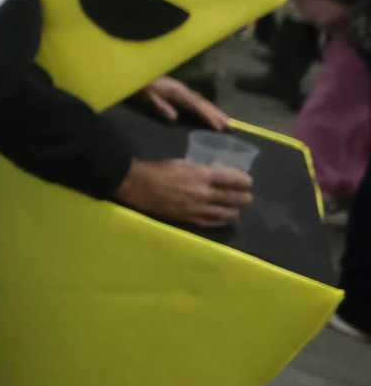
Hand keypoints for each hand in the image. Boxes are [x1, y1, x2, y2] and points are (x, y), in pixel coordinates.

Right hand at [115, 157, 250, 227]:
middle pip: (233, 198)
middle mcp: (203, 193)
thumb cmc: (158, 170)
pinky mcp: (189, 219)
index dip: (245, 181)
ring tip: (236, 209)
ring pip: (225, 213)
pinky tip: (224, 219)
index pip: (233, 179)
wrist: (137, 185)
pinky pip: (211, 222)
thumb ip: (199, 170)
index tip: (248, 182)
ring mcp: (197, 208)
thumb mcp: (182, 163)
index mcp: (202, 175)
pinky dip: (221, 220)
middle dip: (244, 197)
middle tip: (246, 196)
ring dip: (234, 210)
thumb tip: (212, 175)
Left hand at [140, 76, 227, 130]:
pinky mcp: (179, 90)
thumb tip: (175, 119)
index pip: (197, 107)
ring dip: (214, 111)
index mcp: (178, 92)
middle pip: (203, 103)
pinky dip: (205, 107)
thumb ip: (161, 107)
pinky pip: (197, 100)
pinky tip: (209, 112)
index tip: (218, 128)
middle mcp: (183, 90)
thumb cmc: (140, 86)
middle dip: (217, 115)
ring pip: (202, 101)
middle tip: (230, 126)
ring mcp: (182, 89)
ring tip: (226, 121)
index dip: (208, 117)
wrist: (136, 72)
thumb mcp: (148, 97)